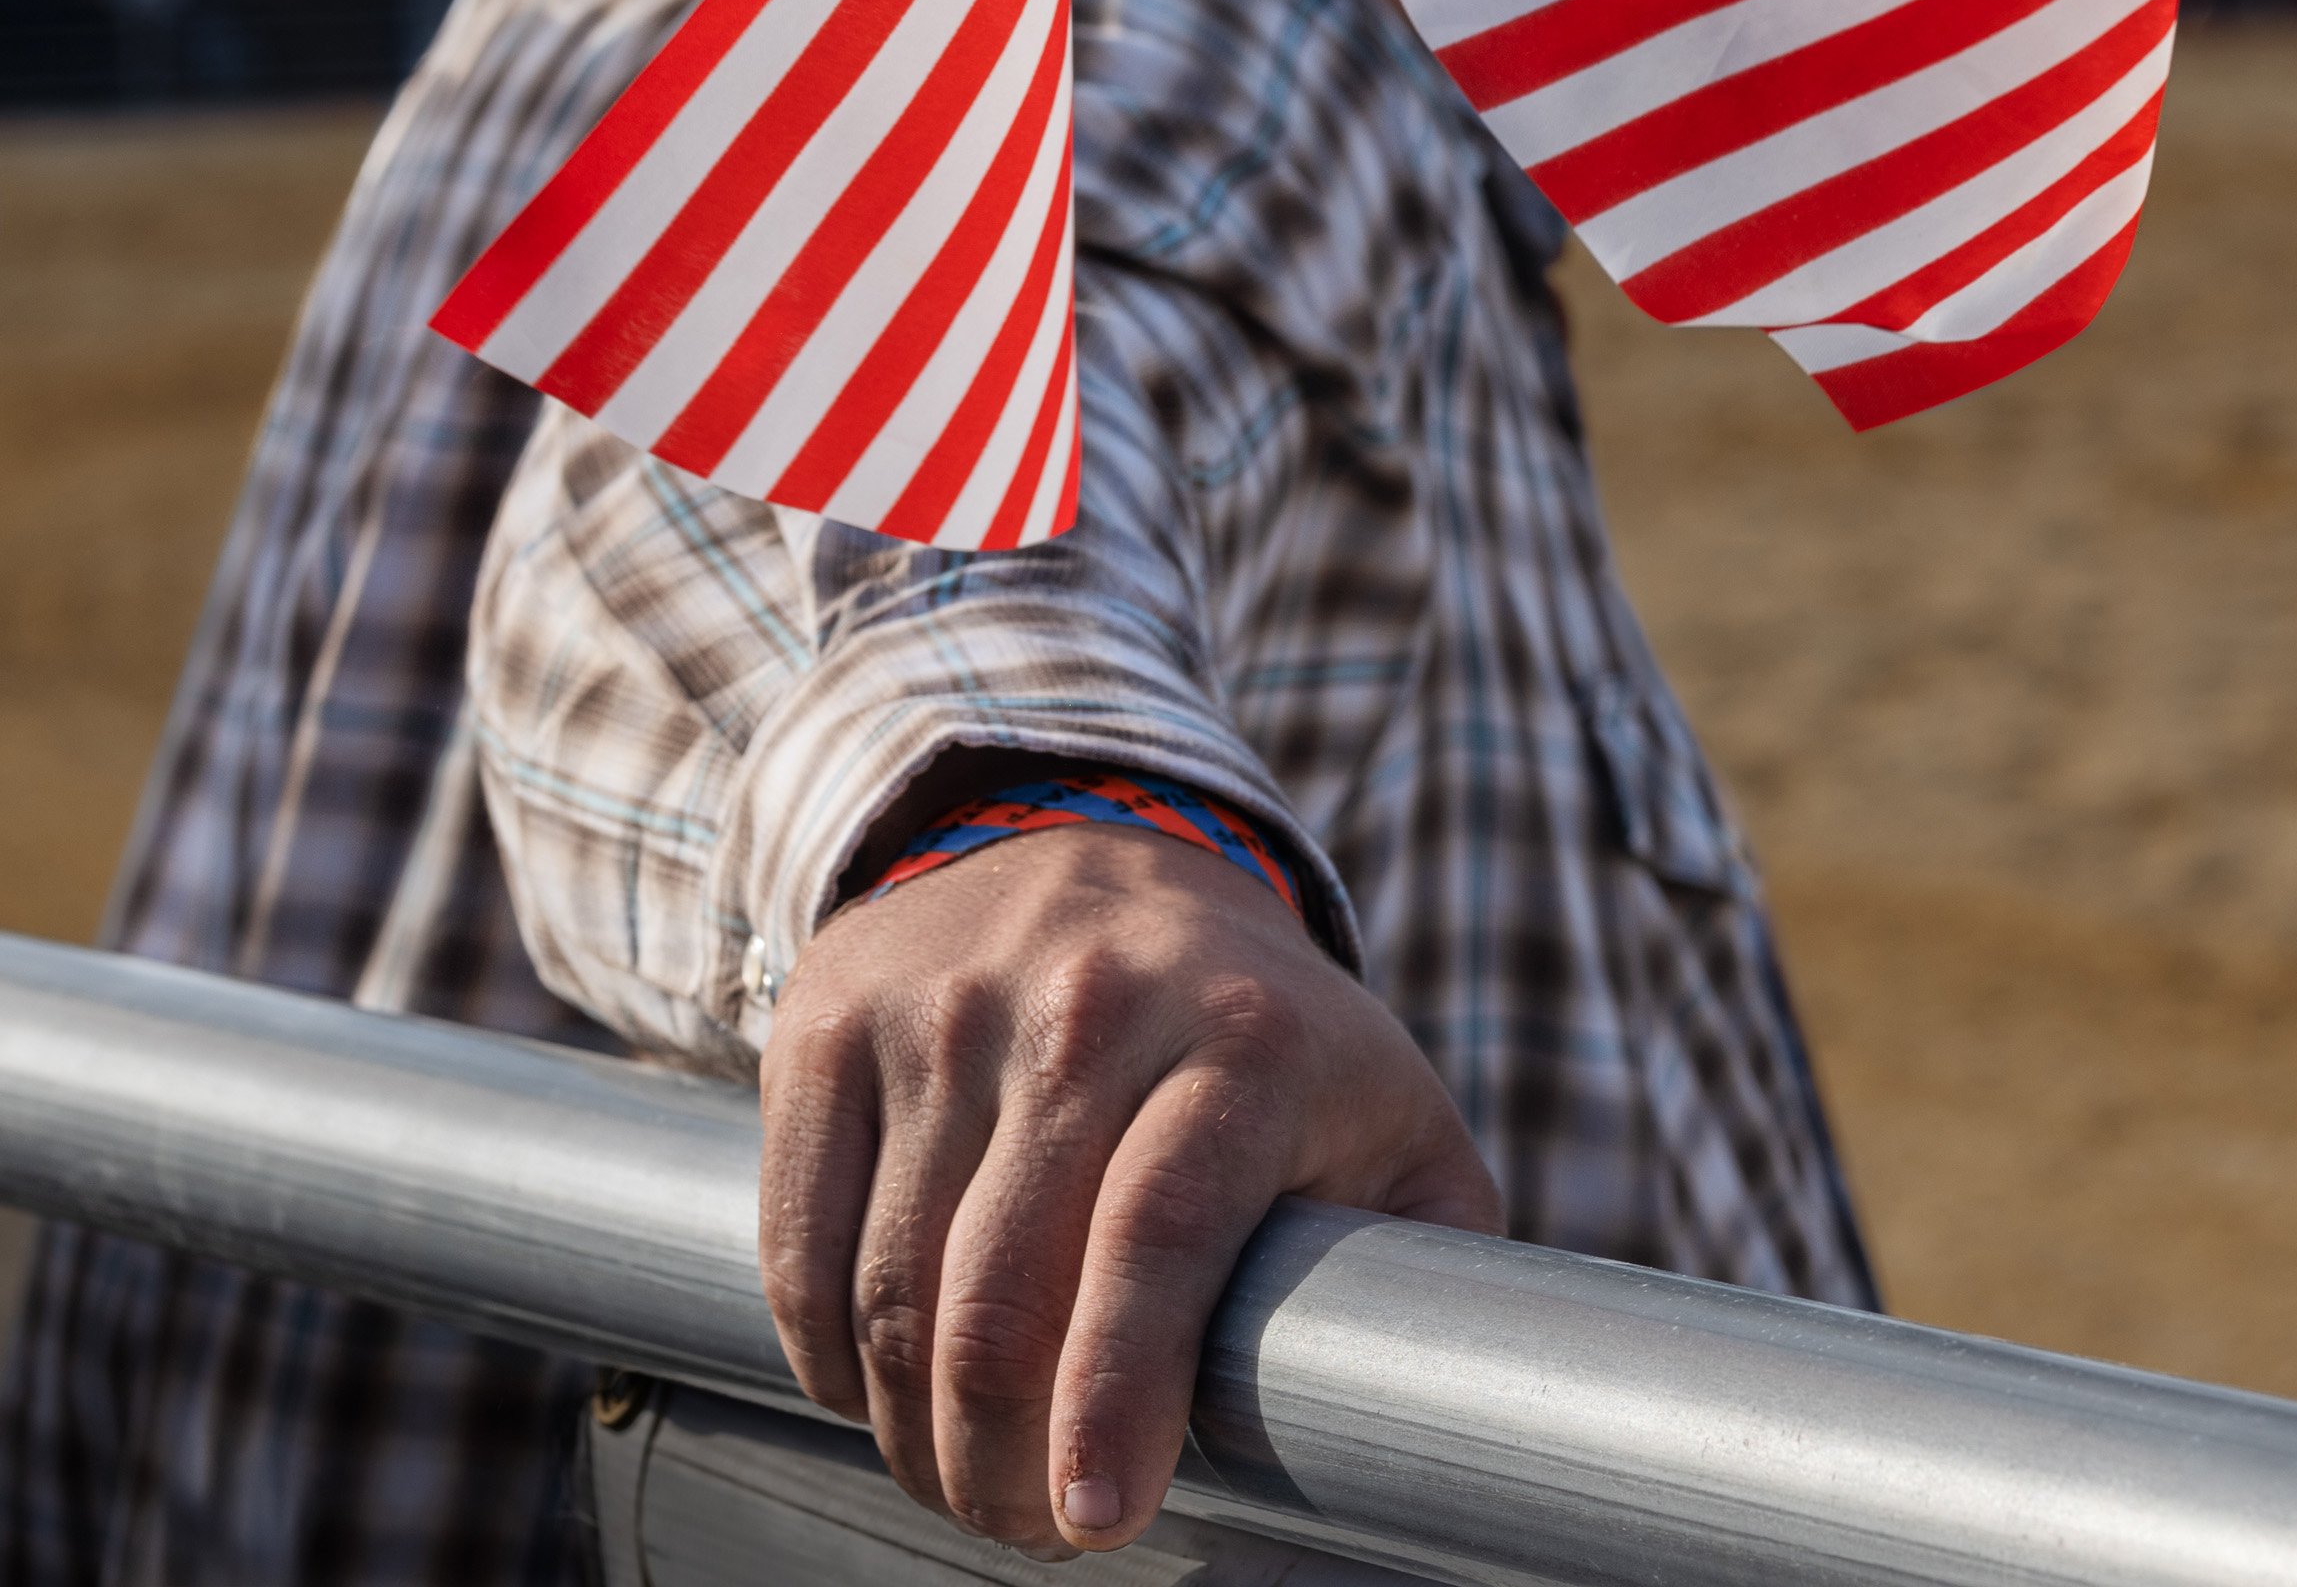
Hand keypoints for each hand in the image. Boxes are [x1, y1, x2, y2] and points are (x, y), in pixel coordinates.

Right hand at [757, 822, 1499, 1554]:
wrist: (1094, 838)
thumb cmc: (1260, 1036)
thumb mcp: (1386, 1119)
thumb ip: (1424, 1272)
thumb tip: (1436, 1432)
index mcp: (1241, 1036)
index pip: (1158, 1231)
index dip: (1116, 1394)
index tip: (1097, 1517)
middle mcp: (1086, 1000)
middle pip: (1001, 1292)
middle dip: (1001, 1466)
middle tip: (1035, 1526)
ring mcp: (944, 1001)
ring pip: (890, 1290)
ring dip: (915, 1434)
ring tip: (970, 1471)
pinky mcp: (834, 1016)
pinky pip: (800, 1246)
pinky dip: (829, 1361)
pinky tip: (883, 1386)